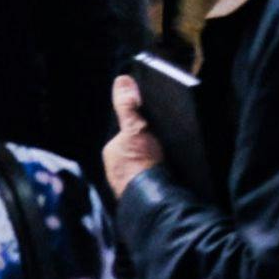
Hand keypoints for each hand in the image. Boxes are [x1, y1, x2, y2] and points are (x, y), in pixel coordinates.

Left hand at [104, 75, 163, 197]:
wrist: (152, 199)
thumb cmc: (142, 163)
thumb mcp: (136, 128)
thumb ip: (128, 106)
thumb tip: (121, 80)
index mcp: (111, 151)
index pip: (128, 133)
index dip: (144, 129)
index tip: (158, 131)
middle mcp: (114, 168)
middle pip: (134, 149)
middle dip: (146, 147)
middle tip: (163, 146)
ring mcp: (124, 183)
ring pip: (140, 165)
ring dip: (150, 163)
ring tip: (166, 160)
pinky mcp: (137, 195)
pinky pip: (146, 179)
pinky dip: (154, 176)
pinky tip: (165, 175)